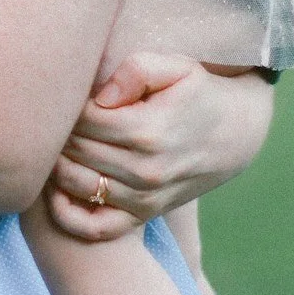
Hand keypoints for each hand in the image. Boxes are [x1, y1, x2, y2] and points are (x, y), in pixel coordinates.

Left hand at [44, 52, 273, 235]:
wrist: (237, 135)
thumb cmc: (200, 93)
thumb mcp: (179, 67)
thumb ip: (137, 69)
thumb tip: (101, 96)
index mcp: (148, 131)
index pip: (83, 119)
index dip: (69, 103)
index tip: (72, 92)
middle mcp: (144, 170)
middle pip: (74, 150)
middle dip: (60, 130)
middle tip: (60, 115)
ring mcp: (143, 197)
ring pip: (76, 184)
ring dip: (56, 163)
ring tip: (59, 142)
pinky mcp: (143, 215)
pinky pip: (94, 227)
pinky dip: (67, 213)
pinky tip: (59, 189)